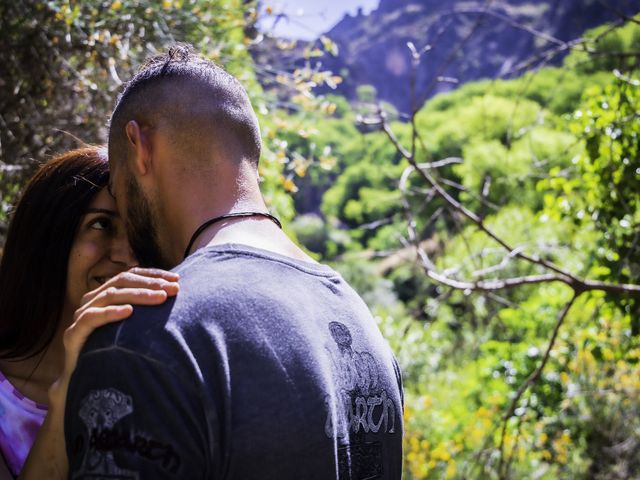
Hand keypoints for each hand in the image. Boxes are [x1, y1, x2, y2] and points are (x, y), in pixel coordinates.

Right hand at [50, 267, 179, 407]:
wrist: (86, 381)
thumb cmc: (115, 351)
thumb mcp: (134, 327)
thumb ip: (147, 310)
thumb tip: (176, 295)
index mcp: (106, 294)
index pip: (130, 276)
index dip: (153, 274)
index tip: (176, 279)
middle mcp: (93, 301)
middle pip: (122, 282)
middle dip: (150, 284)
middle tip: (173, 289)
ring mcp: (81, 316)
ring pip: (110, 296)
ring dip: (138, 295)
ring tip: (160, 298)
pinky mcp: (73, 334)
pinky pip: (91, 318)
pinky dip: (110, 313)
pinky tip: (129, 312)